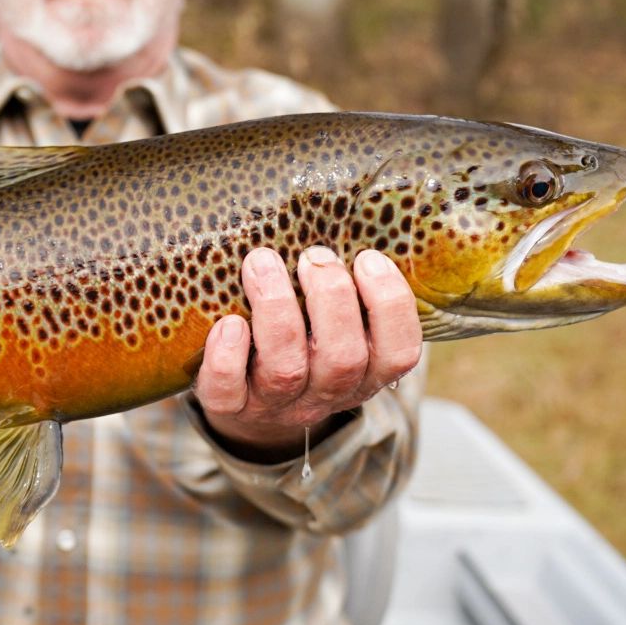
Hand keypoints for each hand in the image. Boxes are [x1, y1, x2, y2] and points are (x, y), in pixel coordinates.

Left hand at [193, 246, 421, 460]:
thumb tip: (348, 217)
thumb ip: (348, 289)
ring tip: (262, 261)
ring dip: (277, 310)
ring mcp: (276, 405)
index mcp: (364, 373)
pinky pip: (227, 392)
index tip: (367, 258)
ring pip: (285, 370)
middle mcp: (325, 394)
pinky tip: (229, 322)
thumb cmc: (303, 342)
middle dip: (330, 298)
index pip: (399, 353)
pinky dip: (226, 357)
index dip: (390, 305)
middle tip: (312, 256)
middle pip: (342, 360)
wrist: (251, 402)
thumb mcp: (336, 324)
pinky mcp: (231, 407)